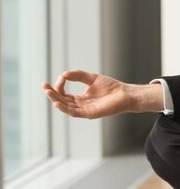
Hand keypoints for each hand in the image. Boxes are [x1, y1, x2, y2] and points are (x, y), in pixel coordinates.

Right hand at [42, 70, 161, 118]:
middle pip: (62, 101)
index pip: (64, 94)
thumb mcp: (92, 78)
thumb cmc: (112, 87)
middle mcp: (81, 105)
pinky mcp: (89, 113)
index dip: (59, 86)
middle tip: (44, 86)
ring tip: (48, 92)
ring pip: (65, 106)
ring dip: (55, 100)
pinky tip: (58, 102)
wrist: (125, 94)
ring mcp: (84, 110)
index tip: (61, 77)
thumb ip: (78, 75)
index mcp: (81, 98)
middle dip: (52, 94)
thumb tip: (63, 74)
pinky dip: (64, 108)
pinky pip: (73, 112)